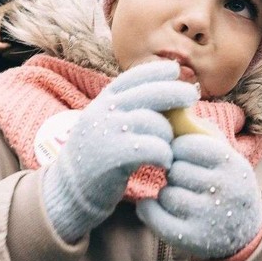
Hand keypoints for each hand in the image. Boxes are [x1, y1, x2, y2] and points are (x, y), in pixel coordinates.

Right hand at [42, 59, 198, 241]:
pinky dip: (165, 154)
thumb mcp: (106, 122)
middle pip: (150, 93)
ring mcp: (108, 131)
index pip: (133, 76)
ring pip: (155, 122)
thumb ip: (128, 106)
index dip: (157, 70)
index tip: (175, 70)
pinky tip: (165, 162)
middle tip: (191, 97)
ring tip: (169, 147)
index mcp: (104, 100)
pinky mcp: (115, 155)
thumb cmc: (98, 155)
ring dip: (169, 135)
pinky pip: (153, 147)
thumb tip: (164, 90)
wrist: (70, 190)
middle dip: (175, 92)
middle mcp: (105, 110)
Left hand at [137, 135, 261, 258]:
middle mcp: (224, 190)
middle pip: (176, 170)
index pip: (187, 145)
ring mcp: (209, 217)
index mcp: (233, 164)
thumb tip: (170, 108)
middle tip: (184, 180)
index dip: (179, 149)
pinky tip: (154, 206)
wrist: (245, 234)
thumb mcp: (225, 157)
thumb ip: (201, 132)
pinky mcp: (192, 238)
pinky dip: (148, 210)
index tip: (183, 157)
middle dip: (174, 173)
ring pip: (166, 193)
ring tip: (180, 196)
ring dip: (166, 193)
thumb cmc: (226, 184)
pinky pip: (155, 216)